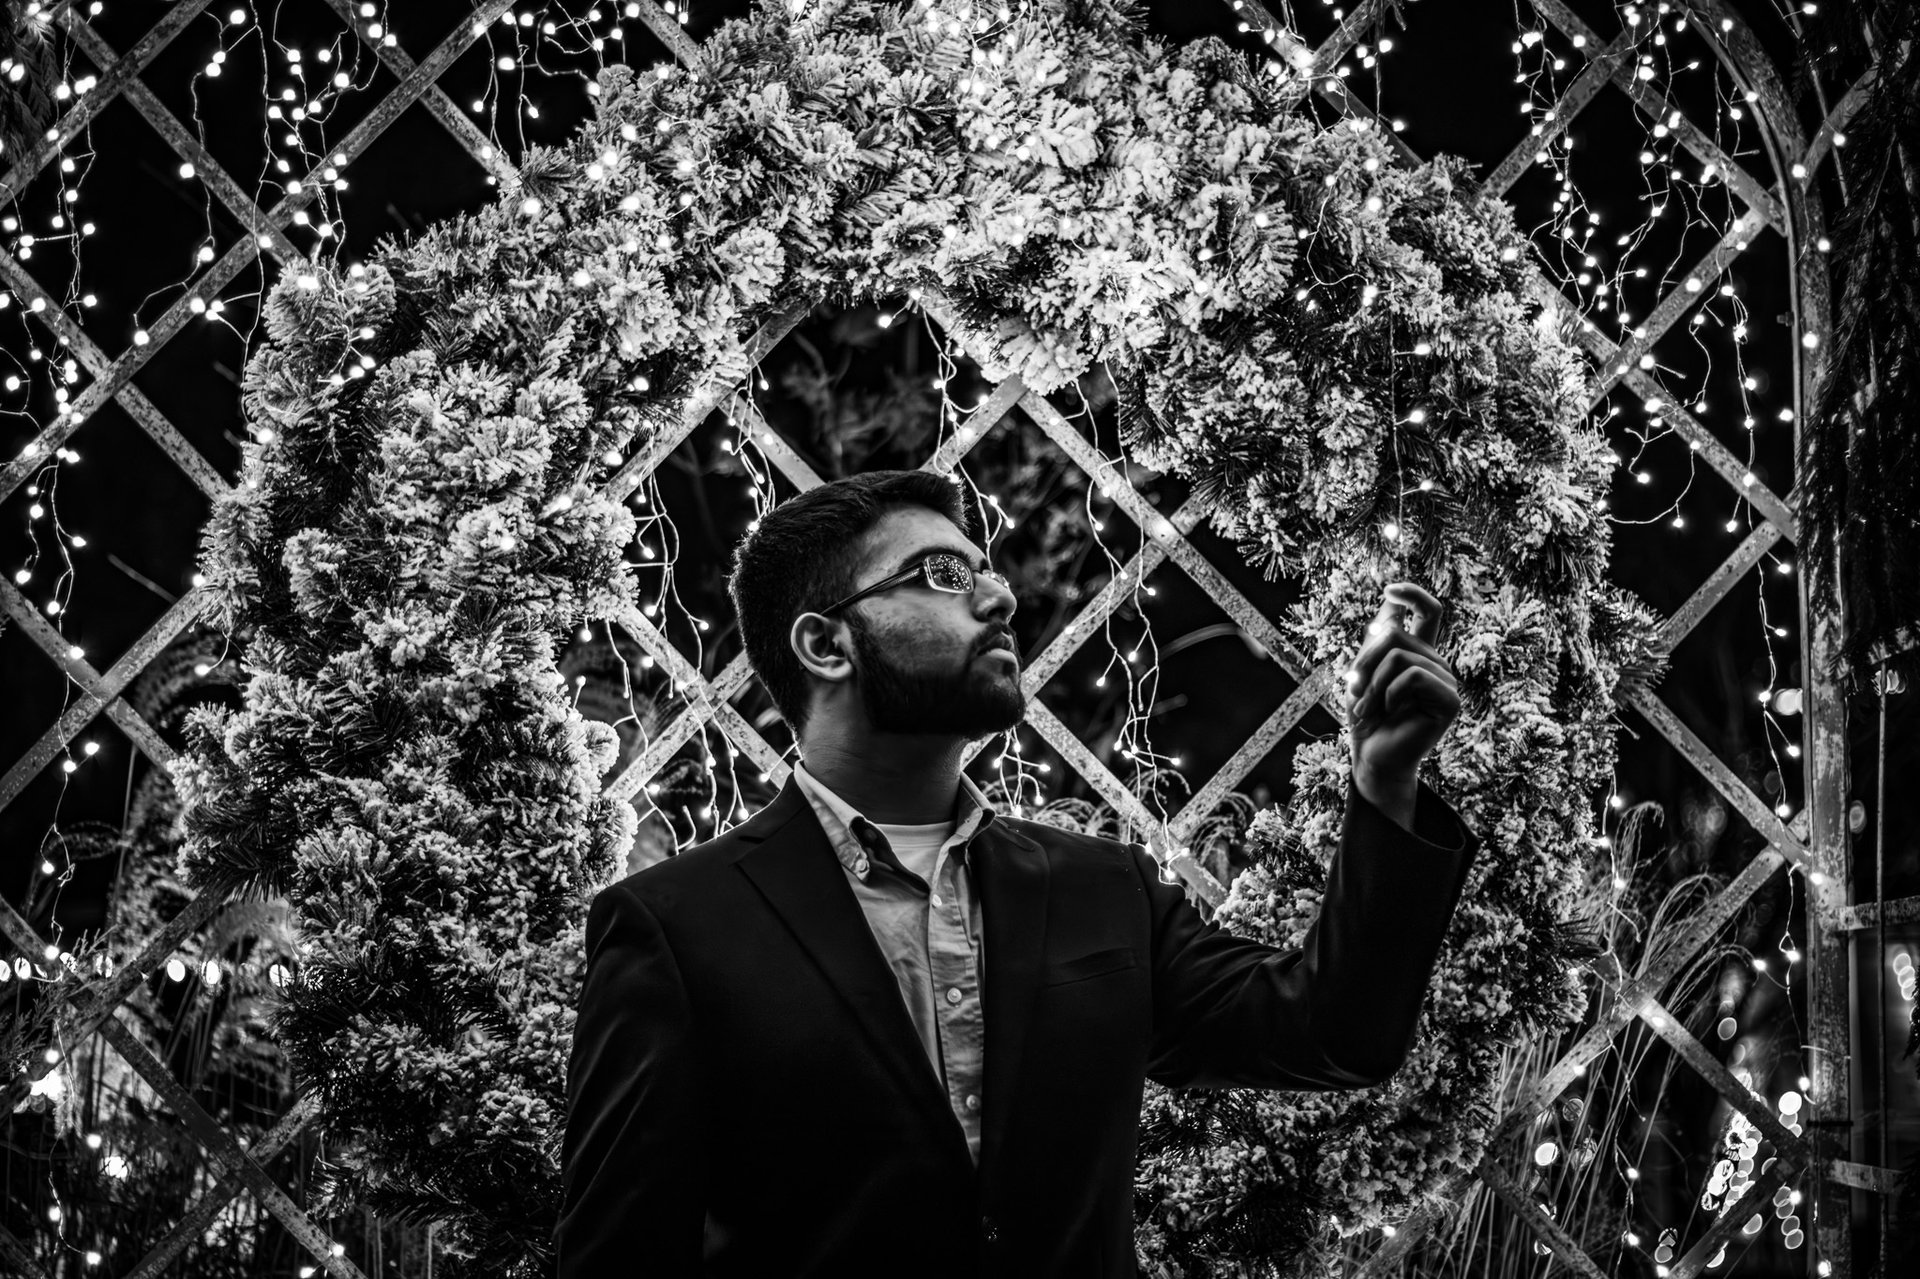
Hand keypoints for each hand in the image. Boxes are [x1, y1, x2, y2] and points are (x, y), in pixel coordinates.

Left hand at [1343, 582, 1460, 826]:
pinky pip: (1412, 676)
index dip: (1413, 593)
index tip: (1389, 590)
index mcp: (1419, 653)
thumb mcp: (1363, 671)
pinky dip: (1389, 694)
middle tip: (1355, 690)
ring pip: (1398, 655)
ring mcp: (1447, 681)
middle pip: (1394, 633)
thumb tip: (1389, 602)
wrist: (1372, 756)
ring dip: (1372, 684)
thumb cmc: (1366, 717)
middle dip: (1364, 661)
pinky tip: (1390, 712)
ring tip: (1368, 708)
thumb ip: (1377, 640)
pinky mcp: (1450, 701)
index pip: (1429, 612)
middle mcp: (1436, 663)